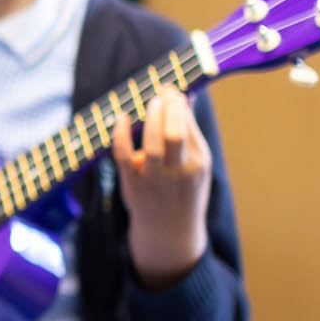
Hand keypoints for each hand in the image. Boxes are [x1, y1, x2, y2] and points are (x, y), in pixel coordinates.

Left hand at [112, 91, 211, 287]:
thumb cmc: (183, 189)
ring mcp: (155, 180)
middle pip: (175, 134)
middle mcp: (180, 172)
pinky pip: (124, 155)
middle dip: (169, 109)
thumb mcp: (195, 164)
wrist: (170, 231)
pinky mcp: (133, 184)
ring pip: (152, 145)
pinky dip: (120, 133)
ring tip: (151, 101)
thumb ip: (189, 133)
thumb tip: (182, 98)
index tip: (171, 89)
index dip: (179, 105)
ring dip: (150, 119)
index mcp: (199, 163)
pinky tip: (120, 117)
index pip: (189, 128)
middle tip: (163, 92)